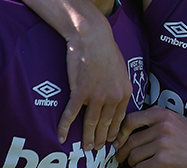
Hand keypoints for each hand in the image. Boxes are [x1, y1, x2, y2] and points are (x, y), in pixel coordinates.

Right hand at [60, 21, 131, 150]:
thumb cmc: (106, 48)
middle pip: (105, 124)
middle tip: (96, 149)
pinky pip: (72, 114)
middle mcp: (113, 97)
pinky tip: (62, 136)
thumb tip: (116, 95)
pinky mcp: (80, 92)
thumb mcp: (121, 68)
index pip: (119, 118)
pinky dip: (65, 127)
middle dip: (100, 139)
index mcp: (124, 91)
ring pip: (90, 123)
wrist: (93, 36)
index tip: (110, 141)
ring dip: (86, 137)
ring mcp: (97, 96)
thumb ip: (119, 85)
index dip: (113, 131)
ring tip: (84, 148)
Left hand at [114, 106, 186, 167]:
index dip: (121, 132)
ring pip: (134, 155)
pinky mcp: (163, 159)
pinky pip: (141, 166)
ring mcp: (163, 143)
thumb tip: (129, 124)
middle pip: (131, 141)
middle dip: (123, 152)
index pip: (131, 119)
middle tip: (121, 157)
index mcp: (163, 114)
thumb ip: (156, 117)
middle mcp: (163, 126)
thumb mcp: (176, 120)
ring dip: (132, 163)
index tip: (118, 140)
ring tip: (134, 164)